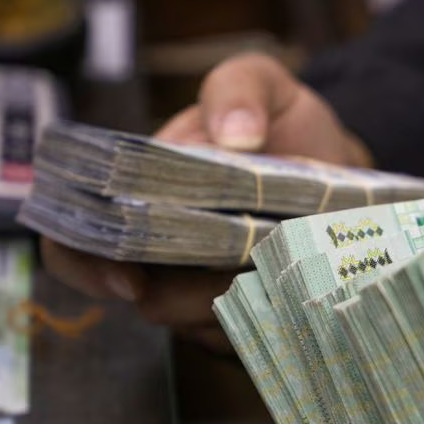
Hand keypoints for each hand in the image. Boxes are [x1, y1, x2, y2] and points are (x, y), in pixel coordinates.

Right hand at [41, 53, 373, 351]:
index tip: (130, 279)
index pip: (79, 247)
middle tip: (245, 264)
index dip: (87, 266)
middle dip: (194, 291)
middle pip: (152, 301)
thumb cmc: (288, 127)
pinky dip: (278, 314)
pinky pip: (256, 338)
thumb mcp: (264, 85)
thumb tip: (236, 135)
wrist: (344, 167)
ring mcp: (211, 296)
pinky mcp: (258, 322)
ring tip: (286, 264)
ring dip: (244, 301)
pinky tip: (304, 284)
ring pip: (208, 327)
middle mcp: (167, 258)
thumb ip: (239, 89)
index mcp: (143, 200)